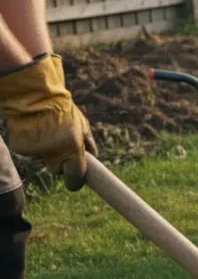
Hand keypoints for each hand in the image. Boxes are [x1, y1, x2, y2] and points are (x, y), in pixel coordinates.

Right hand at [0, 53, 96, 190]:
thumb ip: (89, 145)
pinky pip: (30, 154)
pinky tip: (34, 132)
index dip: (76, 181)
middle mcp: (54, 156)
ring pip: (43, 162)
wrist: (35, 98)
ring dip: (46, 153)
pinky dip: (33, 146)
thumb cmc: (64, 112)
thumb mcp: (83, 126)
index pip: (75, 179)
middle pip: (58, 171)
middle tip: (60, 146)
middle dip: (60, 163)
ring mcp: (37, 154)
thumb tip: (94, 158)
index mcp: (73, 151)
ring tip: (46, 133)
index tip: (77, 180)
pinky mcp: (22, 150)